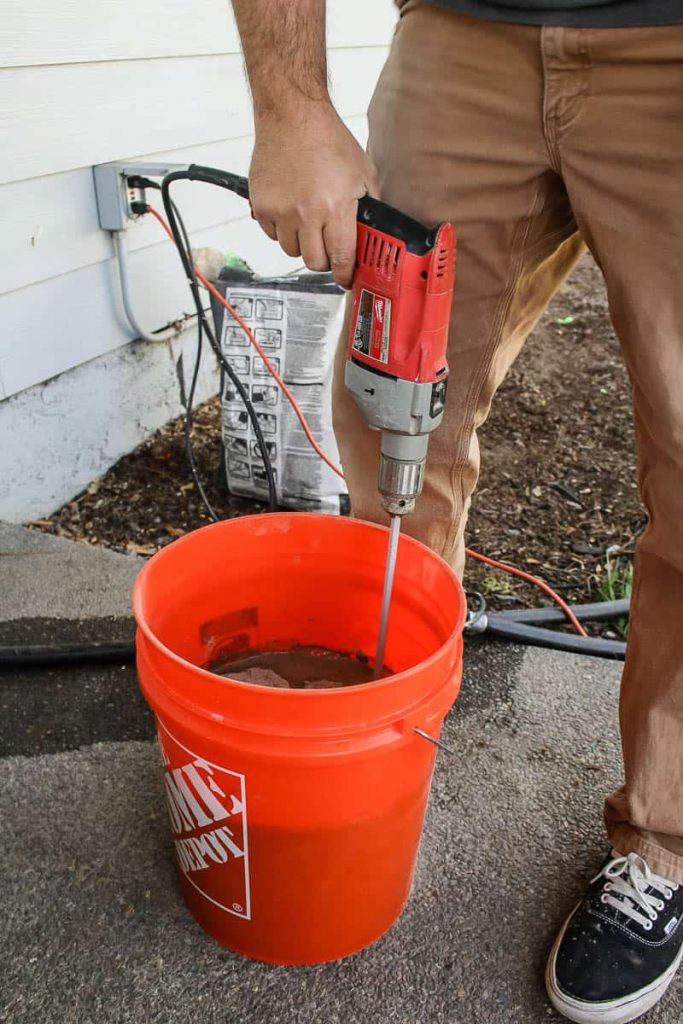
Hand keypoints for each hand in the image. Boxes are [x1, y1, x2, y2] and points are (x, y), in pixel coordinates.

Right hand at [248, 103, 377, 287]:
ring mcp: (281, 211)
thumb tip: (375, 233)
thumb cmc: (328, 139)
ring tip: (309, 222)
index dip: (345, 274)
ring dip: (302, 244)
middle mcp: (306, 214)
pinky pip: (272, 235)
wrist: (292, 115)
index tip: (346, 278)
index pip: (341, 258)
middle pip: (314, 262)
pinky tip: (291, 210)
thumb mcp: (363, 172)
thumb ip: (370, 206)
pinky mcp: (262, 206)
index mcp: (336, 208)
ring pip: (292, 251)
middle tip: (329, 249)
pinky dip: (282, 230)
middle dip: (324, 260)